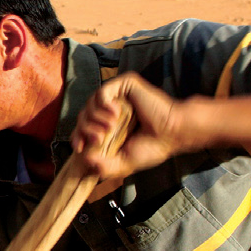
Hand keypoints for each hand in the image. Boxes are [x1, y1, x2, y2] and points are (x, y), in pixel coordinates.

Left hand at [71, 72, 187, 186]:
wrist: (173, 134)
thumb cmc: (153, 147)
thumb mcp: (124, 163)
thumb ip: (104, 166)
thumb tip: (85, 161)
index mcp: (108, 124)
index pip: (83, 127)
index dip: (77, 136)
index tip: (80, 148)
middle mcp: (111, 108)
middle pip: (84, 115)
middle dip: (86, 129)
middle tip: (98, 139)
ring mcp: (118, 95)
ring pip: (91, 103)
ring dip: (96, 118)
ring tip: (111, 128)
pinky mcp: (126, 85)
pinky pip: (104, 91)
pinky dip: (104, 104)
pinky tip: (116, 114)